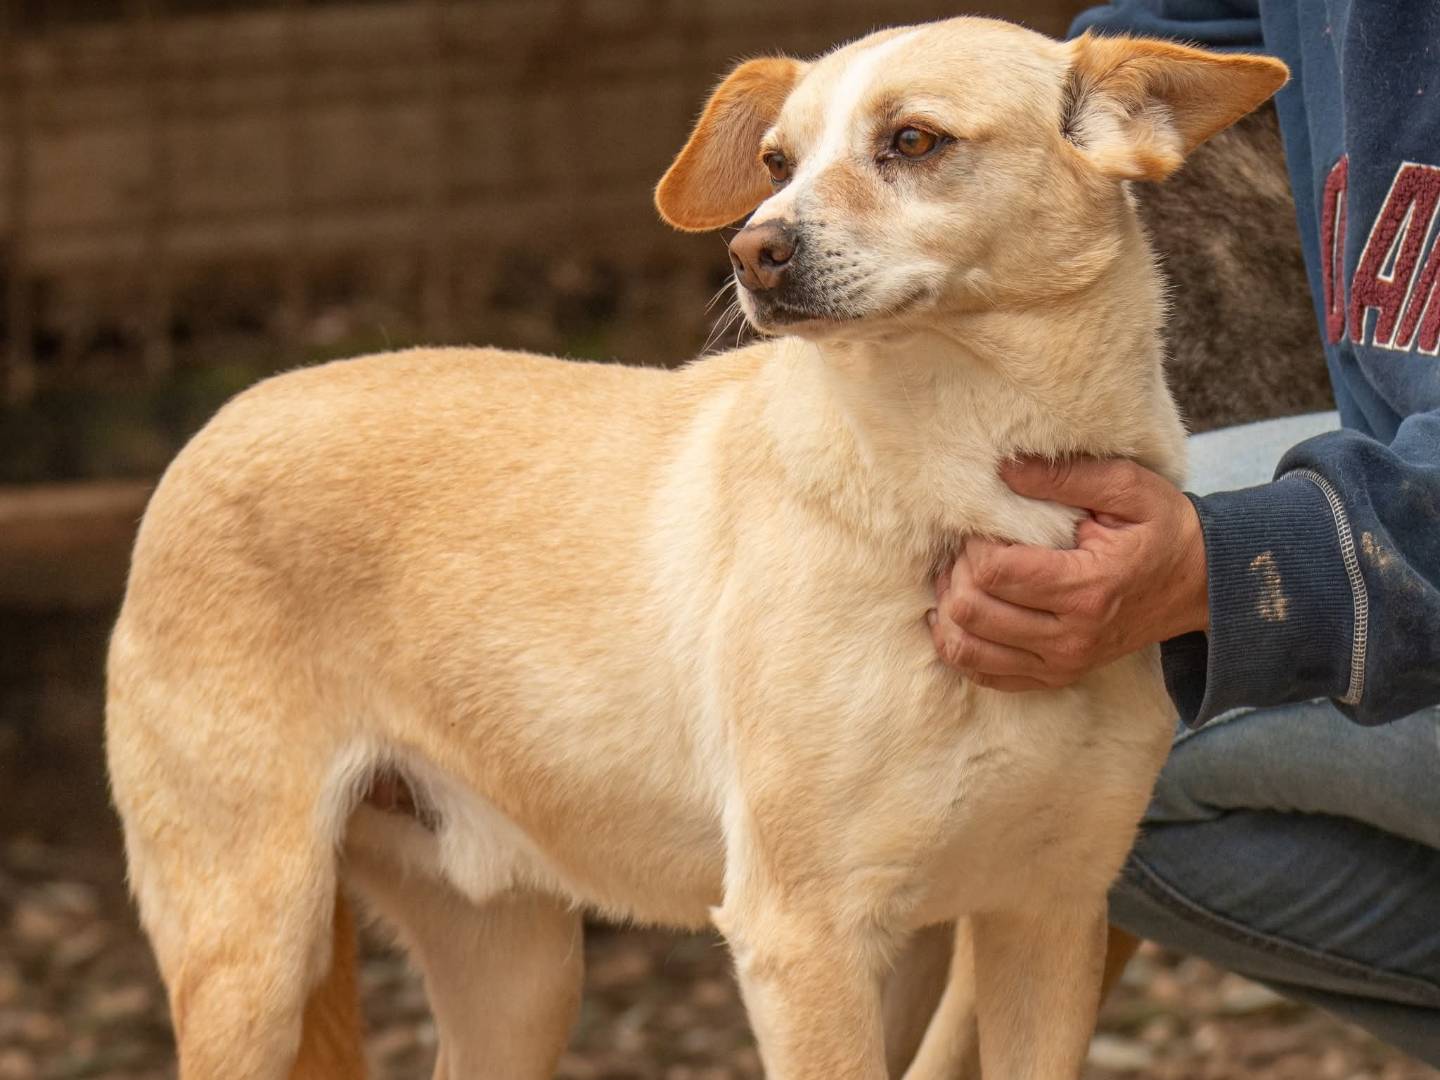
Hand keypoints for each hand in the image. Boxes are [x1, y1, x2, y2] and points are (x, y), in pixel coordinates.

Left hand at [928, 457, 1208, 690]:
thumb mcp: (1128, 487)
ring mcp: (1061, 663)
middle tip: (970, 551)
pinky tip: (960, 616)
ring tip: (961, 579)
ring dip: (950, 611)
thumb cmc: (1162, 529)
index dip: (974, 545)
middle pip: (972, 612)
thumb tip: (1004, 468)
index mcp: (1087, 587)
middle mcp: (1070, 636)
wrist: (1200, 586)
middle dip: (957, 574)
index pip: (993, 572)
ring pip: (966, 648)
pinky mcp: (1054, 677)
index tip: (986, 528)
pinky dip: (960, 646)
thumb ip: (1066, 475)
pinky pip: (983, 675)